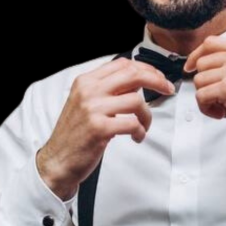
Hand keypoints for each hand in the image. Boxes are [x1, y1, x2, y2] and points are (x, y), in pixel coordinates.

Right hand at [36, 57, 174, 199]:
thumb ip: (108, 88)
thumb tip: (139, 78)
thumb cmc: (76, 133)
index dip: (146, 69)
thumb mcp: (86, 101)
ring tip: (144, 125)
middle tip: (168, 90)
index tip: (159, 78)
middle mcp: (89, 91)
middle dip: (157, 81)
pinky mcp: (99, 128)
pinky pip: (132, 123)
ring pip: (136, 101)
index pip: (123, 64)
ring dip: (147, 115)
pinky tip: (137, 136)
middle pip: (133, 75)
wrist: (57, 161)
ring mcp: (93, 109)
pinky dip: (140, 131)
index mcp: (86, 81)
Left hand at [184, 36, 225, 152]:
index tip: (190, 67)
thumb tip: (204, 63)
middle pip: (201, 63)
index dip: (196, 55)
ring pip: (199, 81)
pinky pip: (201, 96)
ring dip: (207, 98)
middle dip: (204, 83)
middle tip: (219, 98)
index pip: (210, 42)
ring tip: (224, 107)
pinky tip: (223, 113)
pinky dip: (207, 109)